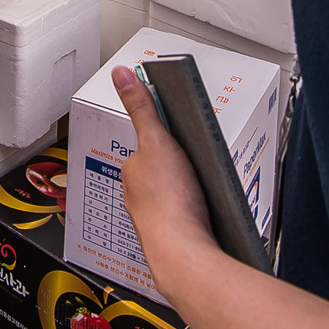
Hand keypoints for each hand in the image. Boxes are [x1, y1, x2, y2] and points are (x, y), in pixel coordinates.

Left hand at [111, 66, 216, 287]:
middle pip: (161, 171)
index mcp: (133, 171)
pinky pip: (184, 217)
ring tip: (206, 189)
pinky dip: (194, 213)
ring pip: (172, 196)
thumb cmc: (169, 203)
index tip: (184, 141)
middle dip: (179, 169)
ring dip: (187, 193)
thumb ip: (141, 107)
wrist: (184, 254)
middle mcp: (138, 196)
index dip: (168, 141)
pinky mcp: (174, 235)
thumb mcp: (158, 140)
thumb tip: (121, 74)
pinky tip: (207, 212)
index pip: (149, 146)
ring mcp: (155, 218)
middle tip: (200, 166)